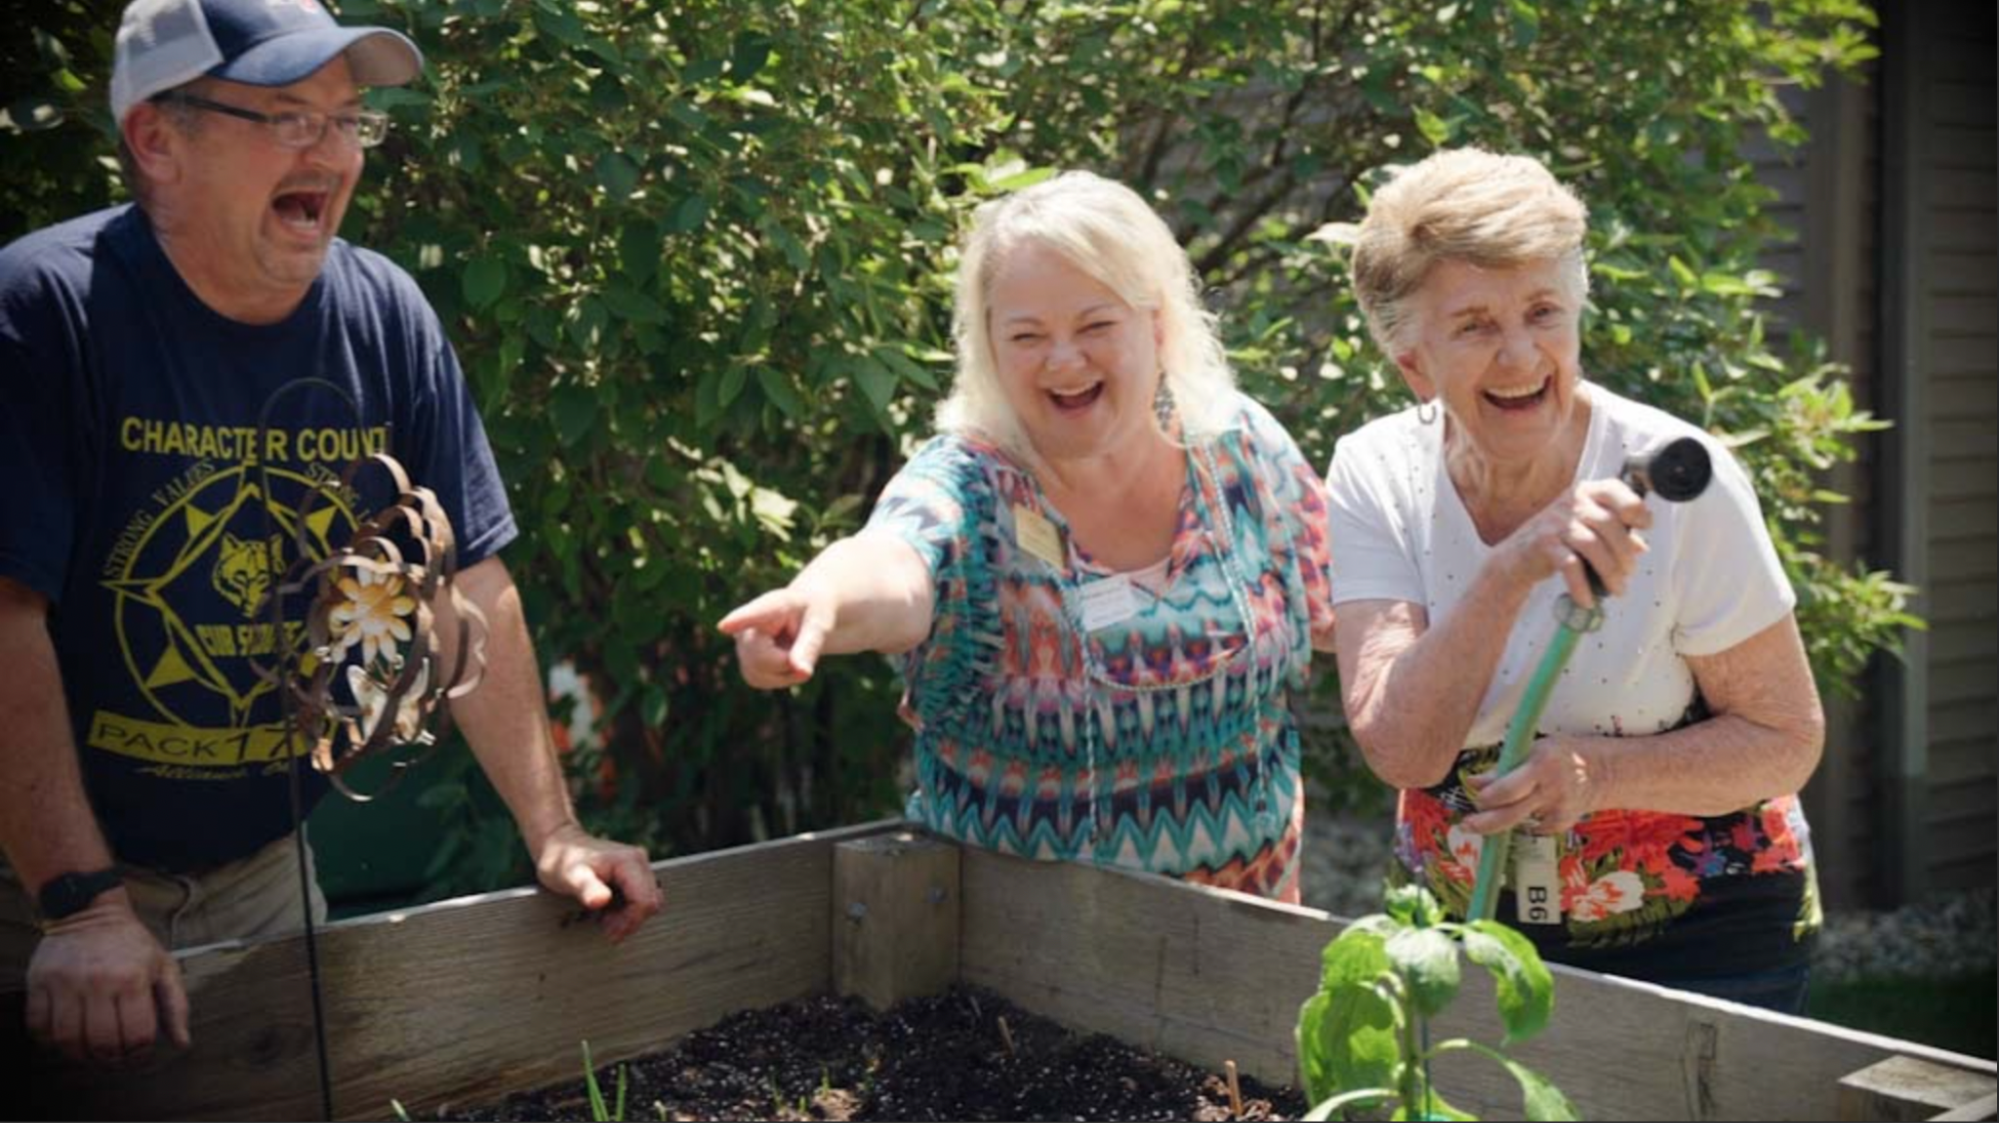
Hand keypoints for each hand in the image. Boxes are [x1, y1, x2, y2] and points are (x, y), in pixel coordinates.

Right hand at [26, 889, 188, 1064]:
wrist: (90, 911)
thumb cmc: (131, 944)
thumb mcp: (164, 967)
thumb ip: (176, 1005)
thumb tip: (182, 1042)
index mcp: (133, 978)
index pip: (136, 1035)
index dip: (139, 1055)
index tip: (138, 1056)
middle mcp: (99, 980)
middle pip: (102, 1043)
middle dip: (111, 1060)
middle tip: (114, 1060)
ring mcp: (66, 981)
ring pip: (68, 1039)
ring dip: (80, 1055)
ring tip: (90, 1052)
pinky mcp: (40, 981)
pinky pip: (38, 1026)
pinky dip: (49, 1041)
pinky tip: (65, 1037)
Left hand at [532, 823, 662, 942]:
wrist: (559, 844)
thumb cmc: (562, 860)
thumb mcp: (570, 876)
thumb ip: (587, 888)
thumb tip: (602, 900)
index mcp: (629, 862)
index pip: (645, 900)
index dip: (630, 921)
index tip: (609, 932)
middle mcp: (639, 861)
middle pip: (651, 902)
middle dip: (630, 921)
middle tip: (605, 927)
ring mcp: (639, 866)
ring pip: (649, 901)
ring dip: (630, 916)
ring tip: (605, 918)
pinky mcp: (635, 872)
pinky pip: (642, 897)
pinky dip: (629, 909)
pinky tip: (609, 910)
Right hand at [718, 585, 833, 688]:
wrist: (803, 616)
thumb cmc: (812, 614)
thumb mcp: (819, 624)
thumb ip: (810, 646)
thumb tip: (802, 672)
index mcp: (772, 605)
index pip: (755, 614)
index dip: (738, 621)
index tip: (724, 626)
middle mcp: (748, 624)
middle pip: (762, 659)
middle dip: (787, 662)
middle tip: (803, 646)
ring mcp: (742, 647)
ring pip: (762, 674)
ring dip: (786, 672)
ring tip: (794, 650)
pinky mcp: (745, 665)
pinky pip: (762, 682)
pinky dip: (781, 678)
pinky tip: (785, 660)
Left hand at [1462, 736, 1602, 836]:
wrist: (1602, 771)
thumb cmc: (1562, 755)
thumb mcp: (1534, 749)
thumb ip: (1505, 767)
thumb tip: (1475, 781)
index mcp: (1541, 765)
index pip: (1508, 788)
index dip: (1488, 797)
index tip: (1477, 797)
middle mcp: (1550, 790)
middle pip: (1511, 814)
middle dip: (1485, 823)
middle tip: (1468, 824)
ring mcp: (1557, 809)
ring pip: (1519, 823)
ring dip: (1499, 822)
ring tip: (1484, 821)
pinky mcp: (1562, 823)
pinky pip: (1533, 826)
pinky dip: (1524, 821)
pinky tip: (1526, 810)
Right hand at [1497, 478, 1652, 607]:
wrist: (1515, 559)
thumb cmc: (1556, 542)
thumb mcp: (1585, 531)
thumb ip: (1613, 534)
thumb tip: (1641, 547)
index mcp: (1583, 493)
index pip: (1613, 489)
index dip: (1634, 506)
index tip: (1645, 525)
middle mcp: (1570, 503)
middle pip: (1608, 523)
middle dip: (1624, 552)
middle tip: (1629, 572)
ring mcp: (1555, 522)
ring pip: (1592, 545)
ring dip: (1610, 571)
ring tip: (1617, 589)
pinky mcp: (1543, 544)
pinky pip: (1570, 565)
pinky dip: (1582, 586)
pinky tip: (1589, 599)